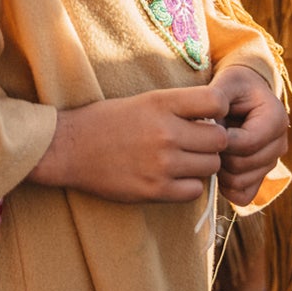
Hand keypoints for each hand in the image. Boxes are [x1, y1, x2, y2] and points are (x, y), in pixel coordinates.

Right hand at [30, 84, 229, 202]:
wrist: (70, 148)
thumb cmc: (110, 119)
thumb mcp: (147, 100)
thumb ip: (181, 107)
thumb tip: (217, 117)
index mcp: (164, 103)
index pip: (216, 102)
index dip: (221, 110)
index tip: (212, 115)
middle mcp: (166, 133)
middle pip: (220, 139)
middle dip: (215, 141)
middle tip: (201, 142)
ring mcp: (161, 164)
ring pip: (210, 166)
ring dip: (204, 164)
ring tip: (187, 159)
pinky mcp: (153, 191)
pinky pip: (194, 190)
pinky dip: (190, 185)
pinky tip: (176, 177)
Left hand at [214, 64, 287, 206]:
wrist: (244, 96)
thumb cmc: (234, 87)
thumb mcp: (226, 82)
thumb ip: (216, 97)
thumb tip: (208, 123)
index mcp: (276, 119)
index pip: (247, 144)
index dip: (221, 141)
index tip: (208, 129)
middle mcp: (280, 144)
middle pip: (242, 166)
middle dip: (219, 154)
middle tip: (208, 139)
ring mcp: (272, 164)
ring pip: (240, 183)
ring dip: (220, 169)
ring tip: (215, 148)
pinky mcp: (262, 178)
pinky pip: (242, 197)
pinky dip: (226, 186)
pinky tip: (220, 165)